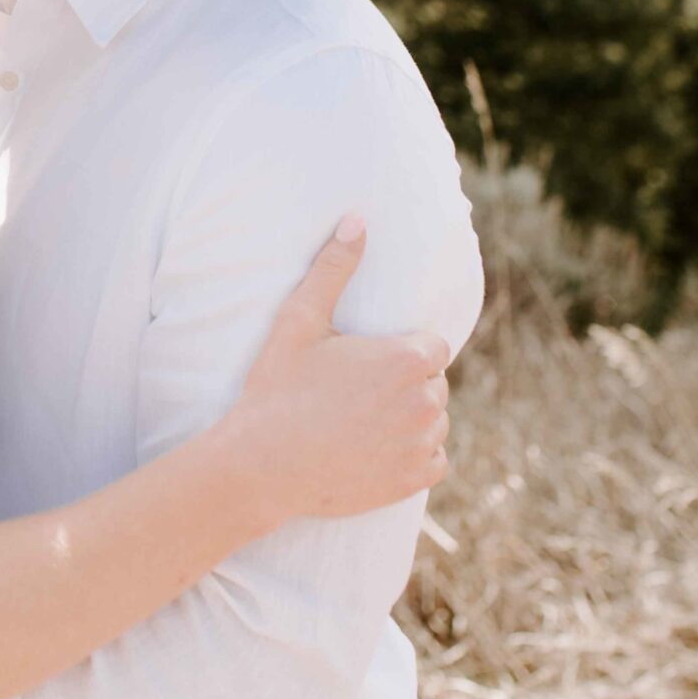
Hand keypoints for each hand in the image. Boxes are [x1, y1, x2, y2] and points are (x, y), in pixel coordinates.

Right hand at [222, 218, 449, 528]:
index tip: (368, 361)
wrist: (262, 465)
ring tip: (363, 419)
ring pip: (435, 421)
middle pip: (434, 382)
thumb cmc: (278, 388)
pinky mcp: (415, 480)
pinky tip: (376, 448)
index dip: (400, 350)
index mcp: (407, 359)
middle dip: (406, 383)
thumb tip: (357, 218)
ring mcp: (423, 445)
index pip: (432, 346)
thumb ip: (334, 268)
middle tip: (357, 391)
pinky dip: (414, 455)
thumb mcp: (300, 320)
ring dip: (411, 418)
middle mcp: (426, 403)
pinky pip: (434, 459)